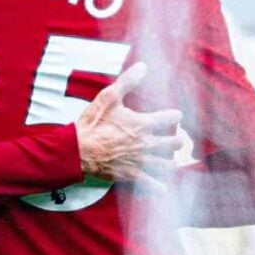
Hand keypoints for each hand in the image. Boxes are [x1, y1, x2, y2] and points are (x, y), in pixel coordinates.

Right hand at [76, 63, 182, 188]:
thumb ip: (127, 82)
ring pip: (167, 164)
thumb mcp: (108, 98)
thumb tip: (143, 66)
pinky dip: (159, 186)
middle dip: (176, 140)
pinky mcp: (131, 175)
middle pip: (174, 143)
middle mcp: (146, 143)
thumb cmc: (93, 123)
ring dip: (171, 160)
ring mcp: (140, 161)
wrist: (78, 150)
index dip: (175, 115)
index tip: (174, 115)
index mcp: (143, 124)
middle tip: (174, 138)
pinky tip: (163, 187)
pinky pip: (151, 184)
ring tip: (170, 159)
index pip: (171, 118)